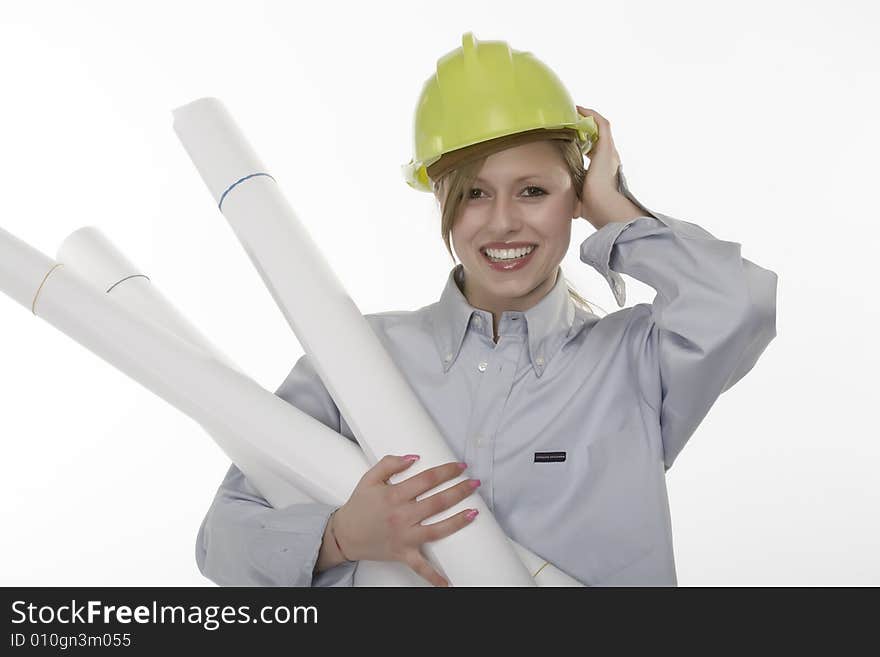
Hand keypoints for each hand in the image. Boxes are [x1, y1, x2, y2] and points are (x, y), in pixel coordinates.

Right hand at [332, 454, 480, 586]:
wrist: (343, 535)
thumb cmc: (358, 507)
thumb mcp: (369, 479)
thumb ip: (390, 463)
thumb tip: (413, 457)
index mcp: (394, 496)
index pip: (427, 479)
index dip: (446, 471)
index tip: (459, 467)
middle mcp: (401, 516)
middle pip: (438, 502)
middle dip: (460, 491)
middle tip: (474, 484)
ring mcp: (404, 537)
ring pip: (437, 530)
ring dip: (458, 521)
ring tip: (474, 512)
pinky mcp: (403, 553)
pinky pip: (421, 567)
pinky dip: (435, 577)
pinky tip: (449, 582)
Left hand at [575, 106, 624, 229]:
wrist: (602, 206)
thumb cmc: (592, 207)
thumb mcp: (578, 197)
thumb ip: (572, 195)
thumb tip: (563, 204)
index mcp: (604, 170)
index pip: (595, 151)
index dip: (585, 143)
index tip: (572, 139)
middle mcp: (609, 158)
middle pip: (599, 136)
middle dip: (586, 128)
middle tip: (571, 121)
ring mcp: (609, 152)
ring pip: (601, 127)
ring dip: (589, 118)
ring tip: (574, 111)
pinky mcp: (606, 147)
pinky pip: (601, 124)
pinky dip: (591, 115)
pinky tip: (579, 110)